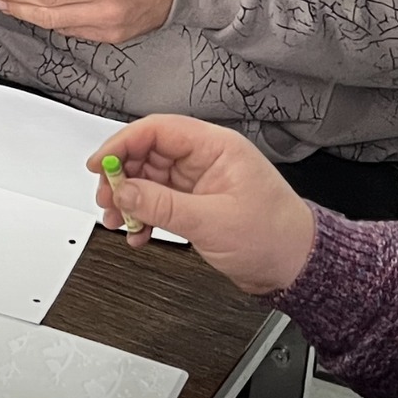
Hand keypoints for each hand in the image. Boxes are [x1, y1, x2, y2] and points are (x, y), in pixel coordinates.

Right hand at [92, 114, 316, 293]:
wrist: (296, 266)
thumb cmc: (275, 236)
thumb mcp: (212, 221)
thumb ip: (163, 205)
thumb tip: (125, 191)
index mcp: (215, 147)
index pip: (157, 130)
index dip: (122, 143)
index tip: (100, 163)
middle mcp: (205, 159)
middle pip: (147, 153)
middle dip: (122, 176)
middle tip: (107, 197)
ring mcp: (199, 182)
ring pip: (148, 179)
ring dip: (129, 199)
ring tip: (118, 219)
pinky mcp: (195, 204)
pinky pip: (158, 201)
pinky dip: (144, 215)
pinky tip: (139, 232)